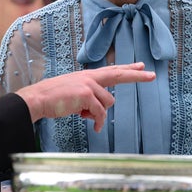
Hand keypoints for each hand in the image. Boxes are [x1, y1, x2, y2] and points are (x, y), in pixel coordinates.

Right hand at [15, 62, 155, 131]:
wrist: (38, 98)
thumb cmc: (53, 98)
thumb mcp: (73, 93)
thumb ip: (88, 97)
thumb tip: (98, 112)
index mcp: (88, 76)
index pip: (112, 70)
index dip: (127, 69)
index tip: (141, 66)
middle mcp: (90, 77)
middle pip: (119, 74)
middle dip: (137, 76)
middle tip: (152, 75)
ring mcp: (89, 84)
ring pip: (108, 102)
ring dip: (98, 113)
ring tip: (82, 113)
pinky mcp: (86, 95)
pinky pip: (100, 113)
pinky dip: (97, 122)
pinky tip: (91, 125)